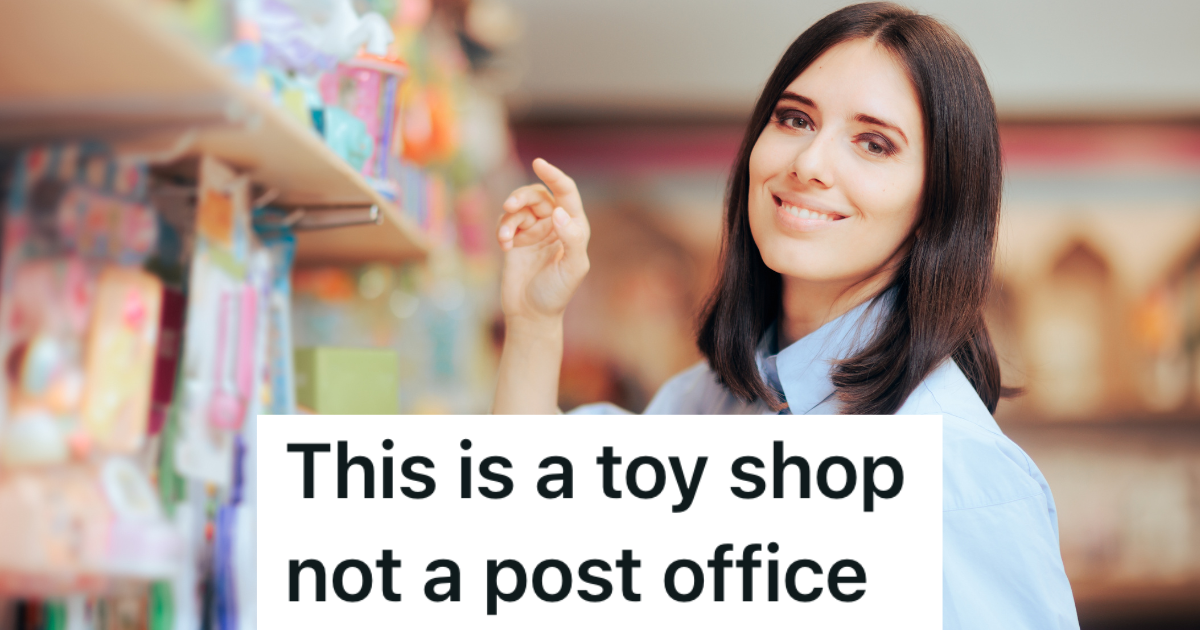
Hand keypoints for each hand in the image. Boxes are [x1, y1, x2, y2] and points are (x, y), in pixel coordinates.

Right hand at [496, 158, 590, 323]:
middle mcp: (555, 225)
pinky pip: (507, 222)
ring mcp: (535, 232)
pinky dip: (503, 230)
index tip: (539, 163)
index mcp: (574, 228)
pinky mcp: (516, 240)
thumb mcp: (572, 269)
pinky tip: (504, 247)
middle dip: (522, 197)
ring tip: (505, 236)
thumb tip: (560, 212)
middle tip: (509, 207)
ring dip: (510, 216)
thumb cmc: (556, 294)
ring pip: (520, 207)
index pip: (566, 193)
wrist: (531, 315)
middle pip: (538, 195)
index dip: (554, 176)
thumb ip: (572, 239)